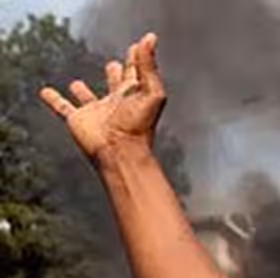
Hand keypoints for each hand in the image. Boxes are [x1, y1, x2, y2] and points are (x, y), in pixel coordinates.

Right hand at [39, 32, 165, 163]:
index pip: (137, 73)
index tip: (139, 48)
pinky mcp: (79, 119)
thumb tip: (150, 39)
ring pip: (88, 98)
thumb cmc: (139, 126)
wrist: (121, 152)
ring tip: (77, 83)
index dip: (138, 60)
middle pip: (115, 85)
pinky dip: (53, 100)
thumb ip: (149, 65)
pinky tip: (45, 92)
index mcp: (134, 95)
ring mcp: (97, 112)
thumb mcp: (151, 91)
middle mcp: (116, 103)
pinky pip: (63, 108)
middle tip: (114, 64)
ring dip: (83, 91)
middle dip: (116, 75)